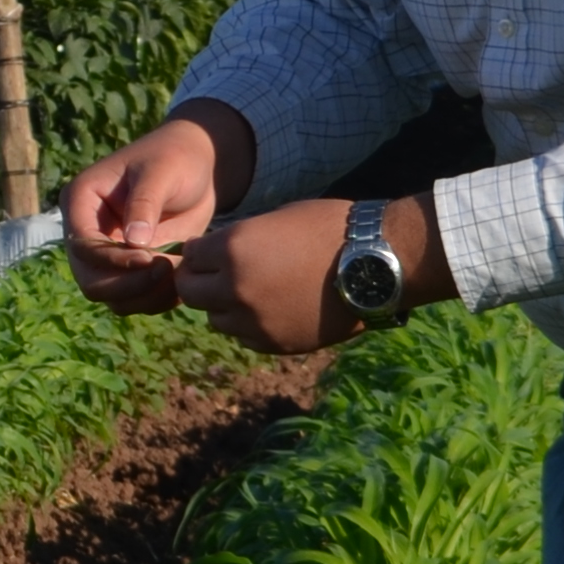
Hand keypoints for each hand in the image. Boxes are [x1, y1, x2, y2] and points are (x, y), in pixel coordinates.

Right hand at [60, 103, 257, 315]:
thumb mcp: (161, 171)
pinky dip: (157, 300)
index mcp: (81, 201)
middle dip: (129, 285)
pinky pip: (135, 300)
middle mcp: (87, 233)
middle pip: (91, 281)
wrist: (197, 168)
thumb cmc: (175, 158)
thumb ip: (145, 203)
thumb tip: (133, 242)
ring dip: (145, 297)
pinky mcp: (130, 270)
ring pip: (112, 298)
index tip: (150, 259)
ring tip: (178, 275)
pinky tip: (181, 283)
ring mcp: (107, 255)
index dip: (113, 260)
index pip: (83, 246)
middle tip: (167, 271)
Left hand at [173, 189, 454, 354]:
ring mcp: (254, 321)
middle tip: (217, 275)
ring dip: (225, 306)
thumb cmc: (329, 228)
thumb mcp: (275, 220)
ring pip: (215, 319)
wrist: (375, 263)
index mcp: (232, 249)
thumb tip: (215, 255)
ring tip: (252, 292)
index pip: (189, 256)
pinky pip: (244, 337)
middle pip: (191, 292)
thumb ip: (239, 240)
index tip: (208, 251)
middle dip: (200, 281)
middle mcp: (235, 288)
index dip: (198, 252)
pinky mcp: (274, 344)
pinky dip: (249, 325)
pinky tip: (272, 309)